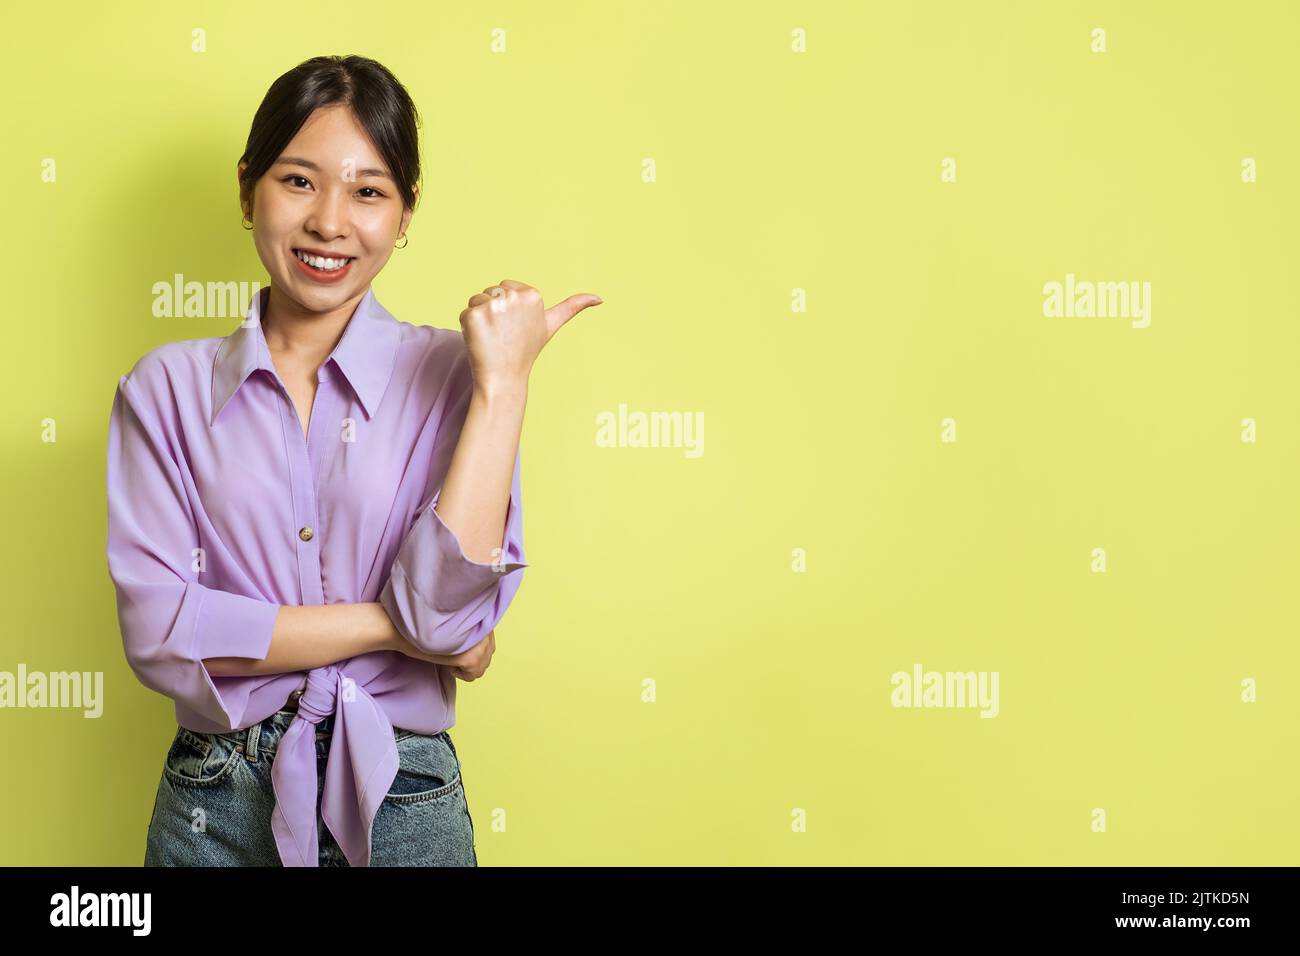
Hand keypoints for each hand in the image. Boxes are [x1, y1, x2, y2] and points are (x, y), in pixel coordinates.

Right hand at [391, 629, 496, 681]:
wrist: (404, 629)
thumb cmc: (426, 626)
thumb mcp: (454, 623)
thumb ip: (470, 628)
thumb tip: (481, 644)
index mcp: (480, 617)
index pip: (490, 638)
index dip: (475, 644)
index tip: (462, 645)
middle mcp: (484, 629)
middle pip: (489, 651)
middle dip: (474, 656)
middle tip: (455, 654)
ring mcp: (479, 644)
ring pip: (482, 665)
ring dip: (467, 665)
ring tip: (451, 658)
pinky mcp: (470, 658)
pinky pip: (472, 674)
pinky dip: (461, 674)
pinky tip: (449, 665)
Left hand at [459, 279, 601, 394]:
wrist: (505, 378)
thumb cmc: (526, 351)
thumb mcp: (551, 325)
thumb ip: (572, 307)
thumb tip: (600, 298)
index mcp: (533, 294)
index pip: (506, 288)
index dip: (508, 309)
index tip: (516, 327)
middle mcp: (514, 296)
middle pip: (491, 292)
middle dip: (493, 311)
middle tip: (503, 334)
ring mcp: (494, 306)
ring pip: (476, 300)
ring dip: (479, 318)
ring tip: (492, 338)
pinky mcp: (474, 315)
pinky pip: (464, 312)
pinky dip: (467, 327)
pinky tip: (480, 340)